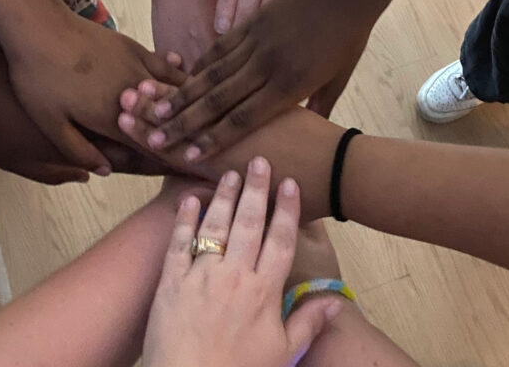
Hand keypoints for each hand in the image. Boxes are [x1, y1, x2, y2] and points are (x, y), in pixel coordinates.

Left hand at [1, 2, 185, 174]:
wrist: (38, 26)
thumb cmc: (37, 76)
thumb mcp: (49, 121)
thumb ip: (79, 150)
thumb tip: (106, 171)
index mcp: (111, 118)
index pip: (147, 146)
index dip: (166, 159)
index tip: (184, 169)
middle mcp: (133, 96)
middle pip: (165, 122)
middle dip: (183, 136)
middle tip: (201, 148)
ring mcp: (137, 70)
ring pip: (172, 95)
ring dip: (187, 110)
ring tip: (202, 122)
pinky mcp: (136, 49)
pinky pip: (167, 68)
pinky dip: (180, 78)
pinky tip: (192, 84)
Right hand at [140, 0, 371, 160]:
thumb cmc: (348, 39)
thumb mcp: (338, 81)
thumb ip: (319, 108)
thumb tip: (310, 132)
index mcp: (290, 86)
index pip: (244, 119)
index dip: (214, 139)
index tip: (190, 155)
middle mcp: (267, 67)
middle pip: (218, 100)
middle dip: (185, 123)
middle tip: (156, 139)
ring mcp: (256, 42)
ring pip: (211, 74)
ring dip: (181, 96)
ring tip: (156, 111)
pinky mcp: (251, 22)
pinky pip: (219, 48)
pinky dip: (199, 65)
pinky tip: (182, 79)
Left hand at [143, 157, 341, 366]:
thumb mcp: (282, 352)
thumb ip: (308, 322)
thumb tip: (337, 302)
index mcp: (263, 291)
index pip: (280, 240)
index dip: (287, 209)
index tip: (290, 183)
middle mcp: (234, 276)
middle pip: (248, 223)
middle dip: (255, 189)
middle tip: (259, 161)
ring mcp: (200, 276)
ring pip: (215, 226)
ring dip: (223, 196)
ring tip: (229, 172)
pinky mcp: (171, 282)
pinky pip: (178, 243)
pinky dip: (183, 219)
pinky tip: (189, 199)